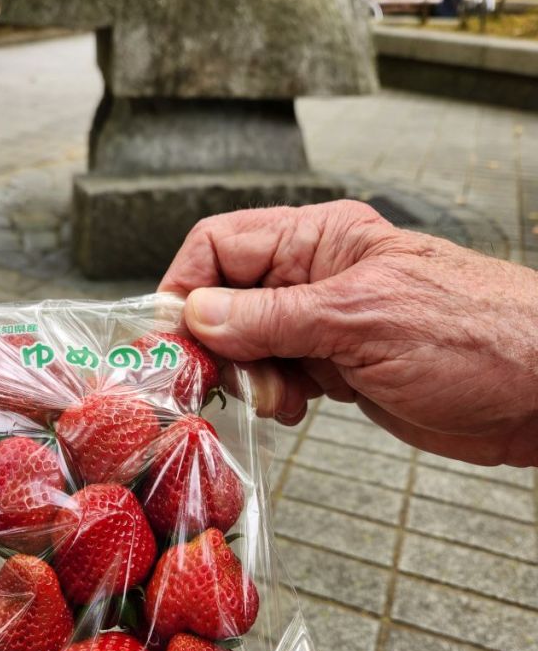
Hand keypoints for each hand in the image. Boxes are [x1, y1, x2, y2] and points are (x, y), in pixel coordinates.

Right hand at [159, 201, 537, 466]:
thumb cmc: (476, 336)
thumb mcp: (361, 320)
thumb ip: (272, 317)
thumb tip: (196, 312)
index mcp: (320, 242)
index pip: (220, 246)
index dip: (186, 288)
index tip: (174, 340)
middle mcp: (315, 278)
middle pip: (225, 298)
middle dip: (217, 343)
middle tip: (231, 382)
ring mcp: (325, 325)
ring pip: (247, 343)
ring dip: (248, 376)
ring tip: (281, 398)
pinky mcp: (338, 367)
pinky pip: (278, 375)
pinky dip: (273, 395)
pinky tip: (298, 408)